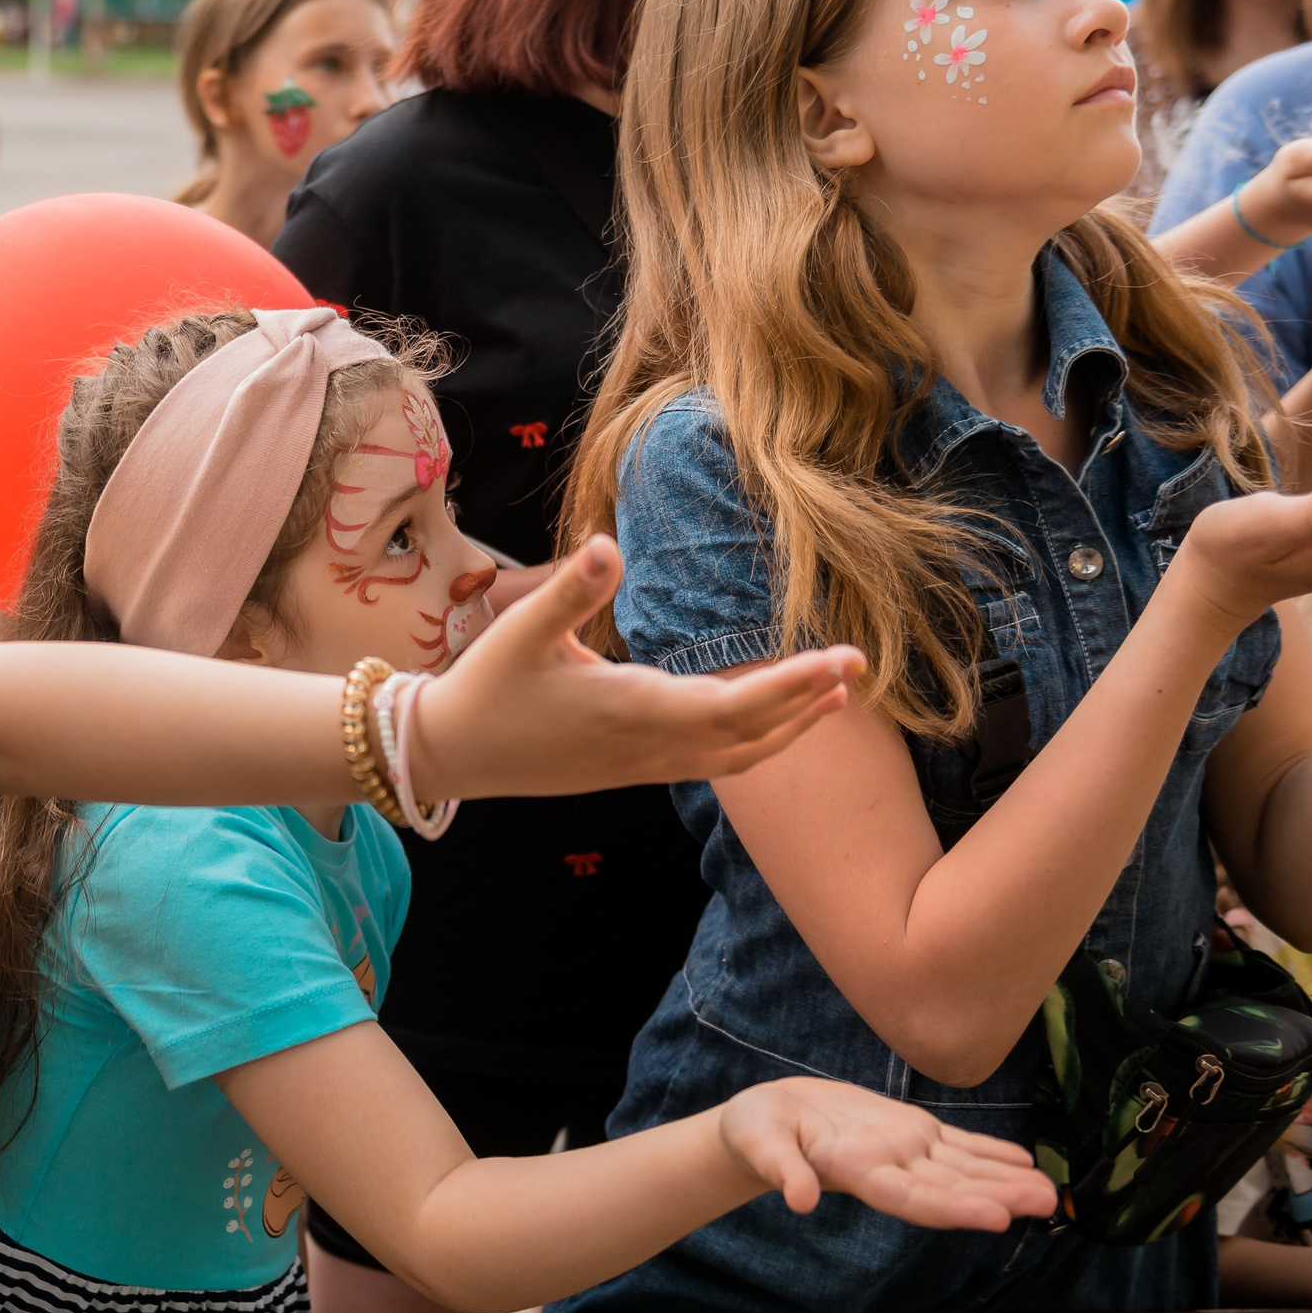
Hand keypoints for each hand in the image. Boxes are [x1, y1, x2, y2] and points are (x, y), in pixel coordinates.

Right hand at [411, 537, 862, 800]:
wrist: (452, 755)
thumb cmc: (486, 689)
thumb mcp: (523, 631)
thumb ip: (572, 587)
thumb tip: (610, 542)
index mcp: (632, 709)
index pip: (734, 704)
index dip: (793, 686)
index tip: (841, 660)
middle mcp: (649, 746)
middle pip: (752, 736)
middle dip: (809, 702)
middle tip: (859, 663)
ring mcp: (643, 765)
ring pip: (737, 758)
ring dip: (790, 728)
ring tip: (835, 697)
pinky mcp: (633, 770)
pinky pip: (713, 763)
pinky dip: (754, 744)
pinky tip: (768, 722)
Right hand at [716, 1076, 1059, 1231]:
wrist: (763, 1120)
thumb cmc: (756, 1132)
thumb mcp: (759, 1143)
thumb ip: (781, 1168)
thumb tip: (798, 1200)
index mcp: (857, 1172)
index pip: (911, 1196)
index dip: (954, 1207)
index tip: (996, 1217)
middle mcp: (889, 1167)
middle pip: (949, 1187)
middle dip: (998, 1196)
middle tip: (1045, 1202)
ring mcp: (901, 1150)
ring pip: (962, 1168)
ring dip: (1005, 1179)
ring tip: (1049, 1190)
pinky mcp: (905, 1130)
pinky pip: (954, 1144)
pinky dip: (988, 1152)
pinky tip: (1021, 1160)